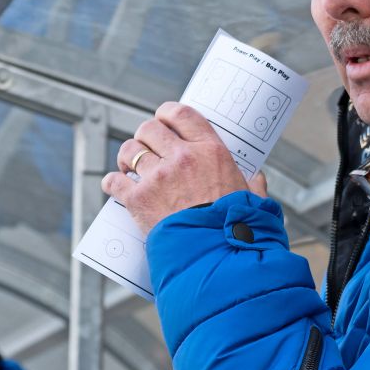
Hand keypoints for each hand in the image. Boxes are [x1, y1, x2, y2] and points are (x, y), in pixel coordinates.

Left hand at [102, 102, 266, 234]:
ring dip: (126, 156)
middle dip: (144, 135)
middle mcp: (182, 158)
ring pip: (129, 150)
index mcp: (211, 152)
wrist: (216, 256)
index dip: (167, 113)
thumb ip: (253, 187)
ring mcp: (158, 177)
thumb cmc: (237, 229)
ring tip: (129, 167)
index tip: (163, 120)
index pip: (182, 114)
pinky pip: (114, 181)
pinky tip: (116, 186)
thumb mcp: (253, 201)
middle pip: (150, 128)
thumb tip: (256, 179)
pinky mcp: (139, 199)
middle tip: (146, 147)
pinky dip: (112, 182)